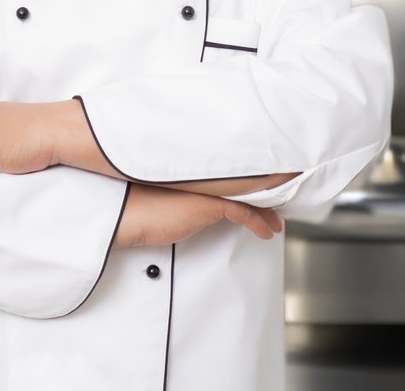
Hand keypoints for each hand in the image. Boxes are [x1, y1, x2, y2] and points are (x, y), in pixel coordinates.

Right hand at [112, 184, 284, 248]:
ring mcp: (208, 189)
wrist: (129, 214)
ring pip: (247, 197)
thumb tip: (192, 206)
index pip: (229, 177)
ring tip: (275, 222)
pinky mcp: (211, 204)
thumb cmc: (140, 209)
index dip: (247, 186)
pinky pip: (244, 214)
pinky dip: (258, 223)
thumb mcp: (167, 199)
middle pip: (242, 185)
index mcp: (194, 173)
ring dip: (265, 211)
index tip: (260, 193)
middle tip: (274, 209)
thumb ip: (186, 196)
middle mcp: (204, 178)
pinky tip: (266, 233)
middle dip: (262, 196)